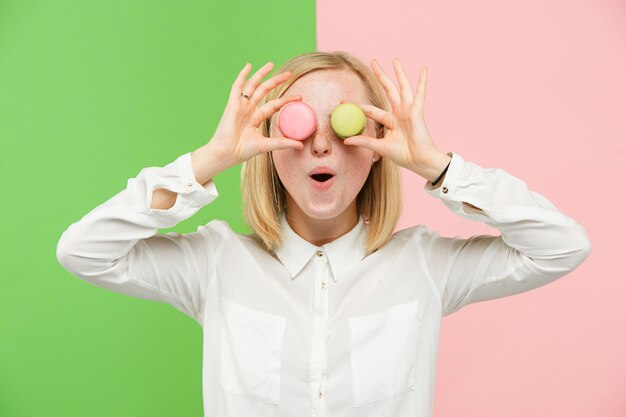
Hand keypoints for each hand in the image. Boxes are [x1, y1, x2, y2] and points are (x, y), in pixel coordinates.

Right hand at [207, 62, 303, 165]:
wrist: (226, 153)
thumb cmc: (242, 151)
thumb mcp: (266, 145)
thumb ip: (283, 143)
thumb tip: (301, 145)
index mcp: (255, 118)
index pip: (273, 105)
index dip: (286, 100)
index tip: (299, 97)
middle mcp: (248, 109)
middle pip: (264, 91)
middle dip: (276, 81)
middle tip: (288, 74)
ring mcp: (240, 105)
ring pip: (252, 85)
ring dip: (261, 74)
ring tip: (272, 64)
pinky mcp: (232, 104)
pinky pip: (237, 86)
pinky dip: (242, 75)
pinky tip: (249, 66)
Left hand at [341, 58, 444, 176]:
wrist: (418, 160)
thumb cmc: (403, 155)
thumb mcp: (380, 147)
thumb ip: (364, 141)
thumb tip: (345, 141)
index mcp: (390, 121)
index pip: (370, 110)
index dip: (357, 106)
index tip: (343, 101)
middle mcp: (399, 113)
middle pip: (388, 90)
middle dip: (381, 76)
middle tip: (373, 62)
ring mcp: (408, 111)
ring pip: (402, 87)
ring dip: (399, 73)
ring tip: (395, 60)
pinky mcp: (416, 111)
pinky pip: (419, 94)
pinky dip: (422, 82)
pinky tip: (423, 70)